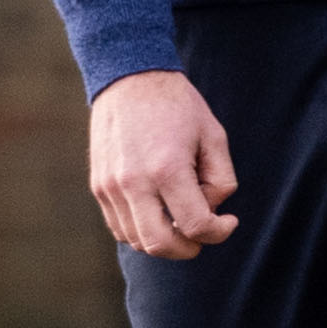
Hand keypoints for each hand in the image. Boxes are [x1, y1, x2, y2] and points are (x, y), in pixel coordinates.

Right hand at [90, 70, 237, 258]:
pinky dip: (142, 231)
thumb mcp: (215, 136)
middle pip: (160, 245)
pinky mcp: (99, 186)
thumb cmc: (178, 107)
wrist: (130, 79)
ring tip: (180, 215)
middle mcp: (133, 182)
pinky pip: (120, 227)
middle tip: (202, 234)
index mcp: (167, 169)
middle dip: (188, 248)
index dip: (219, 232)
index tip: (228, 221)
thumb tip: (210, 211)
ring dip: (164, 240)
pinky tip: (159, 212)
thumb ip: (220, 180)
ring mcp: (110, 186)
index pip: (195, 225)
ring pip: (136, 241)